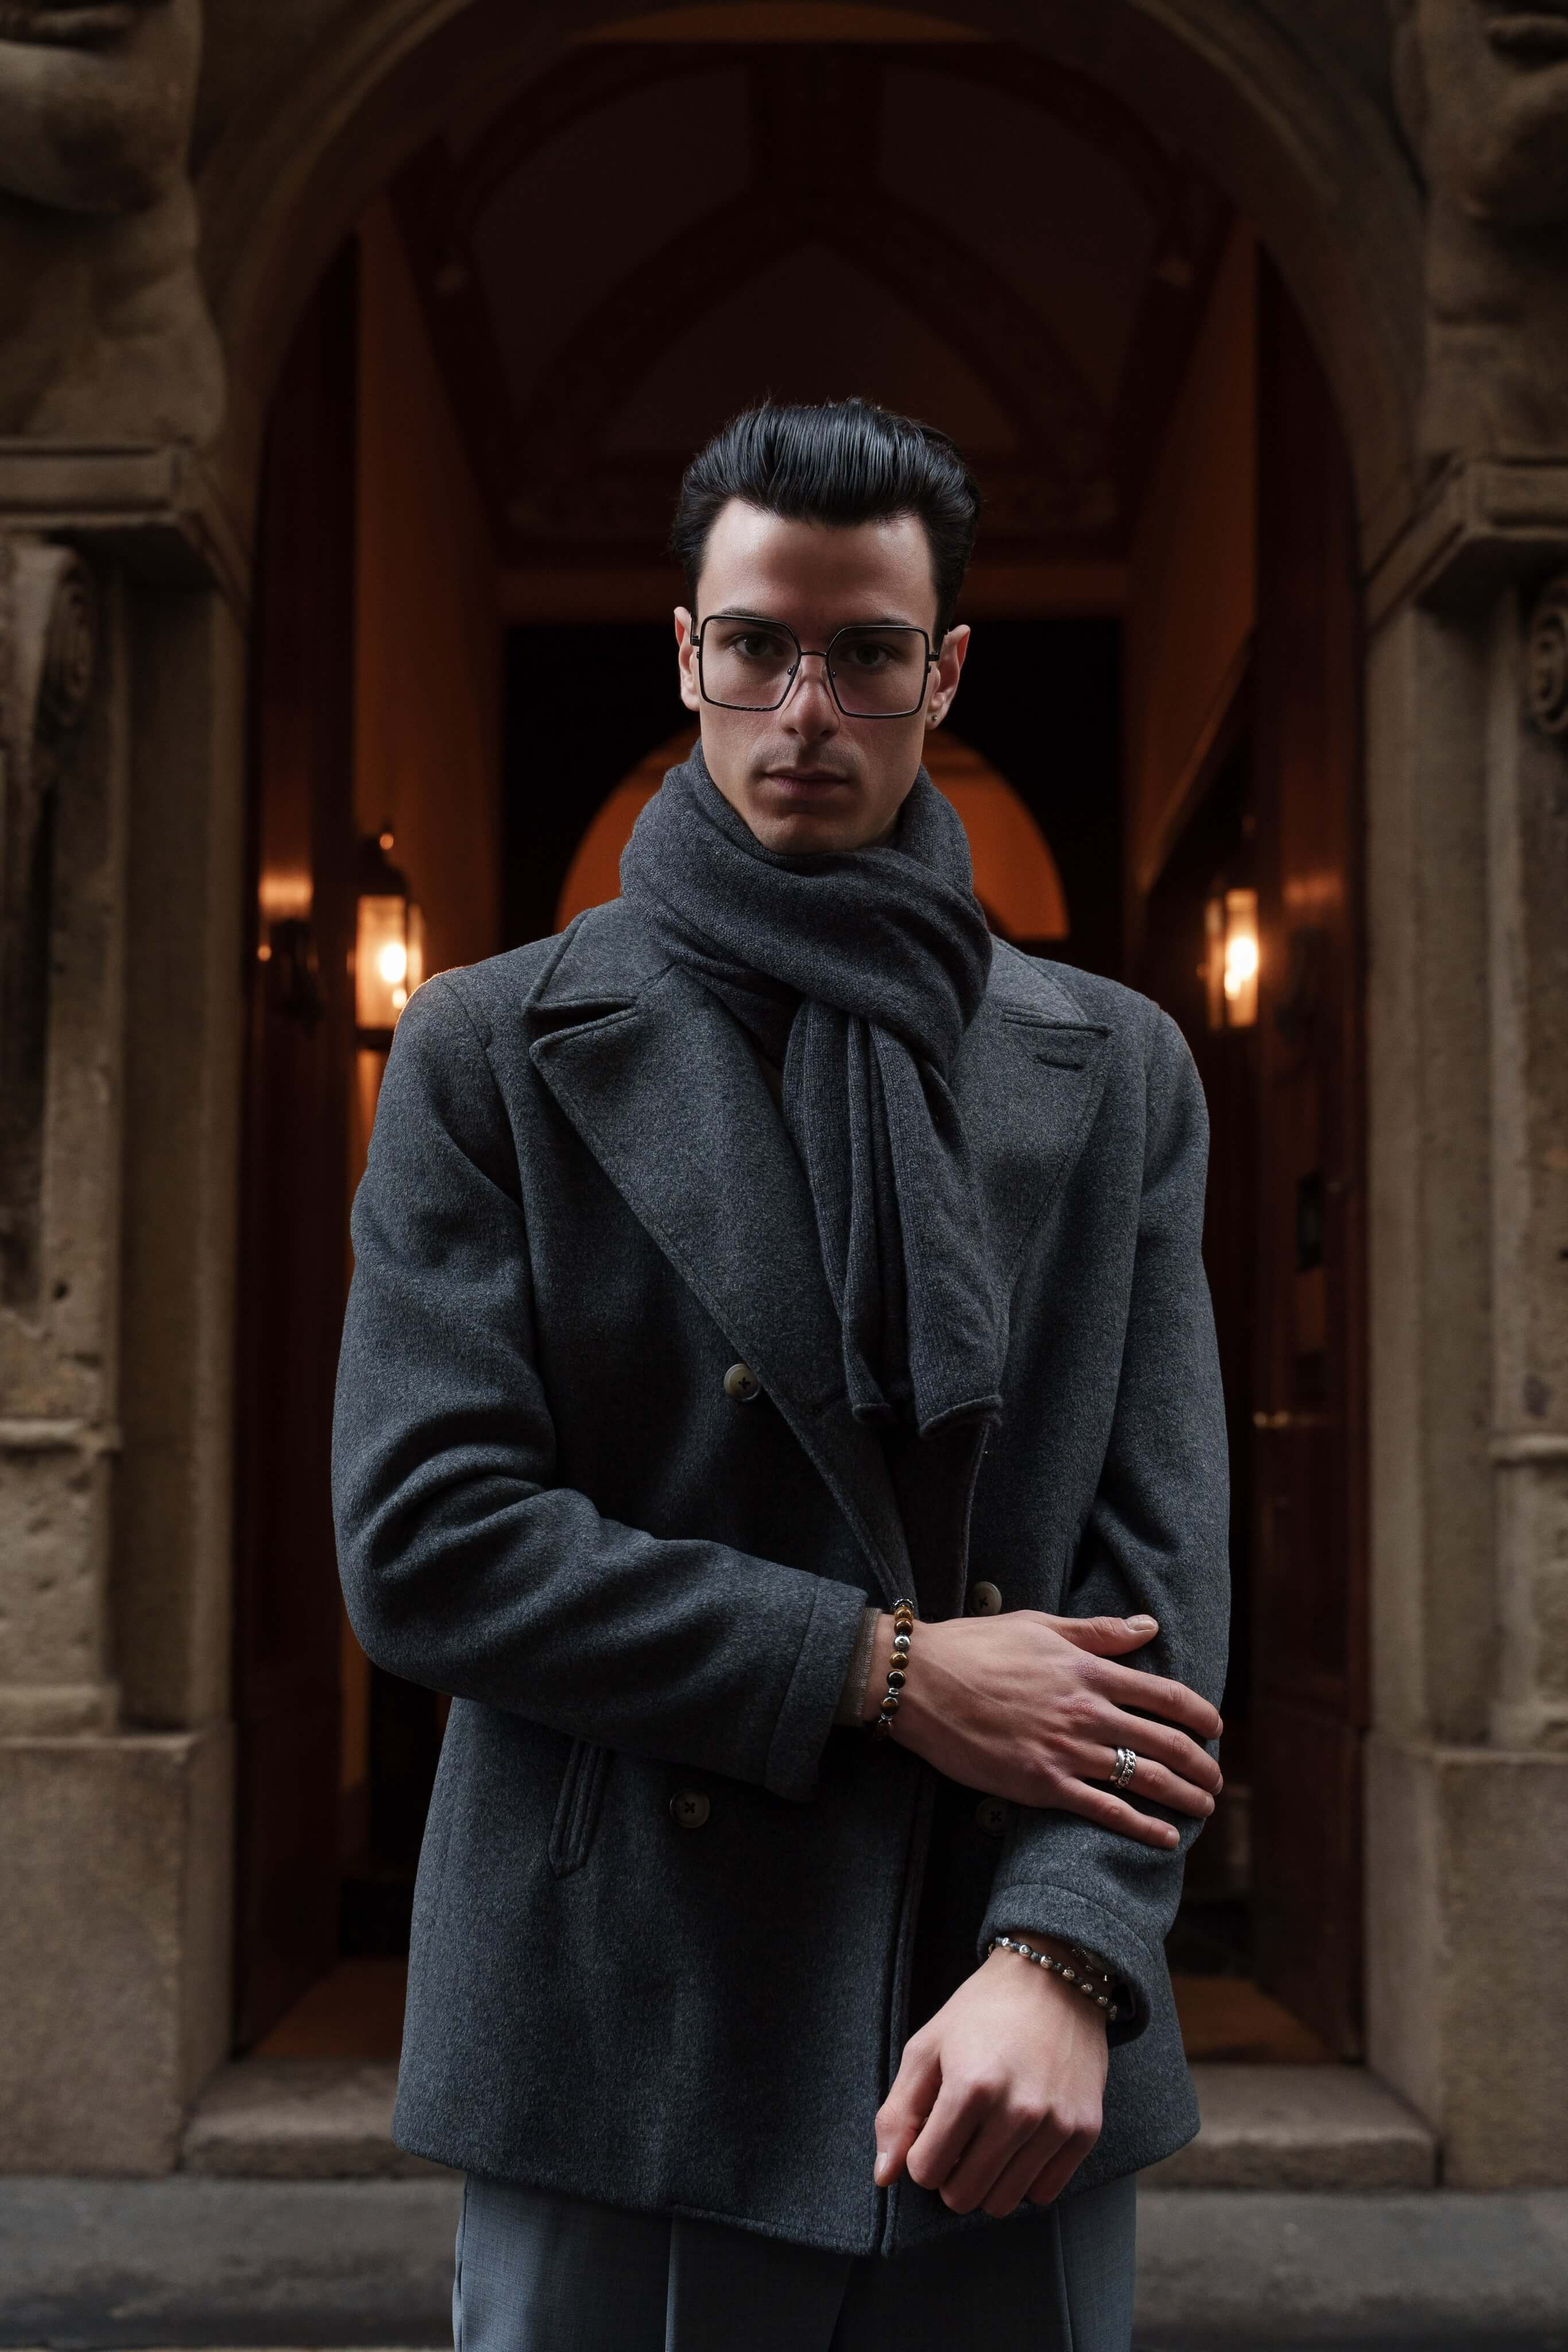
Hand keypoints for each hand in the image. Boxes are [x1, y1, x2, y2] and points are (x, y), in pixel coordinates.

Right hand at [865, 1609, 1221, 1849]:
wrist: (919, 1683)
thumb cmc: (975, 1647)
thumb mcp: (1039, 1626)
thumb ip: (1098, 1632)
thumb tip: (1148, 1627)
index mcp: (1087, 1670)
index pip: (1164, 1694)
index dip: (1199, 1713)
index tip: (1216, 1727)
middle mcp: (1086, 1711)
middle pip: (1165, 1741)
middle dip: (1201, 1763)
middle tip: (1216, 1778)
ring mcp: (1065, 1749)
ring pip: (1144, 1777)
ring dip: (1183, 1796)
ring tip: (1203, 1808)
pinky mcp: (1041, 1783)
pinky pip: (1104, 1809)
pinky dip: (1141, 1826)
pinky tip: (1165, 1837)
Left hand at [873, 1941, 1107, 2215]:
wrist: (1052, 1980)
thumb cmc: (981, 2011)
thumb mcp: (926, 2048)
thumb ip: (898, 2114)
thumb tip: (884, 2176)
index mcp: (970, 2087)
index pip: (926, 2171)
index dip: (920, 2157)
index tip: (931, 2132)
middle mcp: (1017, 2110)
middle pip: (963, 2196)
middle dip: (950, 2176)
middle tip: (958, 2140)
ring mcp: (1056, 2123)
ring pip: (1004, 2203)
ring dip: (987, 2182)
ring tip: (988, 2142)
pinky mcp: (1085, 2130)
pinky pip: (1045, 2193)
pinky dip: (1025, 2180)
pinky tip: (1019, 2145)